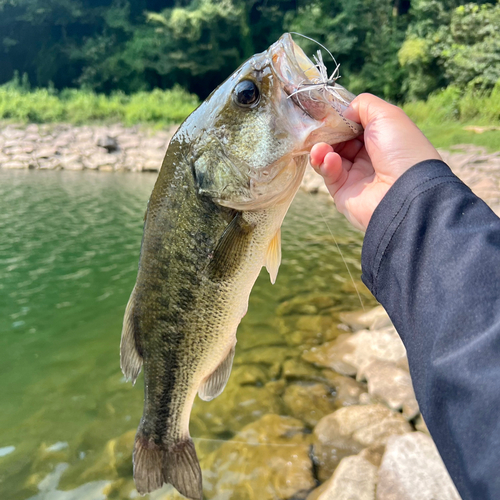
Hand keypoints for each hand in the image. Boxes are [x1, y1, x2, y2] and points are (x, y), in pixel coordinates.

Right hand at [310, 93, 440, 230]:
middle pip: (340, 140)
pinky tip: (329, 159)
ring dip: (322, 149)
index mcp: (383, 139)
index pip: (355, 125)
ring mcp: (356, 176)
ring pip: (330, 157)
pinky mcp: (343, 193)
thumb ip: (363, 105)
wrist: (405, 194)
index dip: (341, 118)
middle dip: (328, 132)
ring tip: (320, 147)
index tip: (326, 112)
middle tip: (318, 128)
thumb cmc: (401, 151)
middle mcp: (370, 157)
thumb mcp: (386, 115)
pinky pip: (328, 174)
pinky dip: (324, 164)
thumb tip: (344, 111)